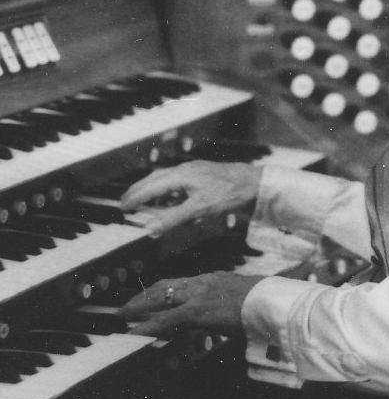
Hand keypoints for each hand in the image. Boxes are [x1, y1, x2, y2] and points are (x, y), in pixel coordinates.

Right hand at [120, 161, 262, 233]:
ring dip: (153, 189)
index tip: (122, 208)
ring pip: (167, 179)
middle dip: (139, 190)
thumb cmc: (229, 194)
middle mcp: (185, 170)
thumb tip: (149, 228)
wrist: (255, 183)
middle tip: (125, 202)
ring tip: (144, 200)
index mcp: (180, 176)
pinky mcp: (204, 176)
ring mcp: (195, 172)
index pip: (150, 187)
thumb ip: (173, 218)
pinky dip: (169, 190)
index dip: (135, 198)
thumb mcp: (199, 209)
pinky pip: (179, 181)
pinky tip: (172, 199)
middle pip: (155, 179)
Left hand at [122, 272, 264, 337]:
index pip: (181, 282)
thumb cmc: (267, 303)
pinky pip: (165, 320)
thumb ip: (235, 303)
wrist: (273, 303)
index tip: (150, 294)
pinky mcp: (197, 311)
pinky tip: (133, 334)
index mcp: (215, 279)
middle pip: (165, 286)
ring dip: (138, 308)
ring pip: (160, 299)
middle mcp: (203, 282)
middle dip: (144, 295)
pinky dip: (146, 327)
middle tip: (127, 306)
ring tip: (122, 316)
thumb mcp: (247, 299)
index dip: (162, 289)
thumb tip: (235, 313)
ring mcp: (198, 295)